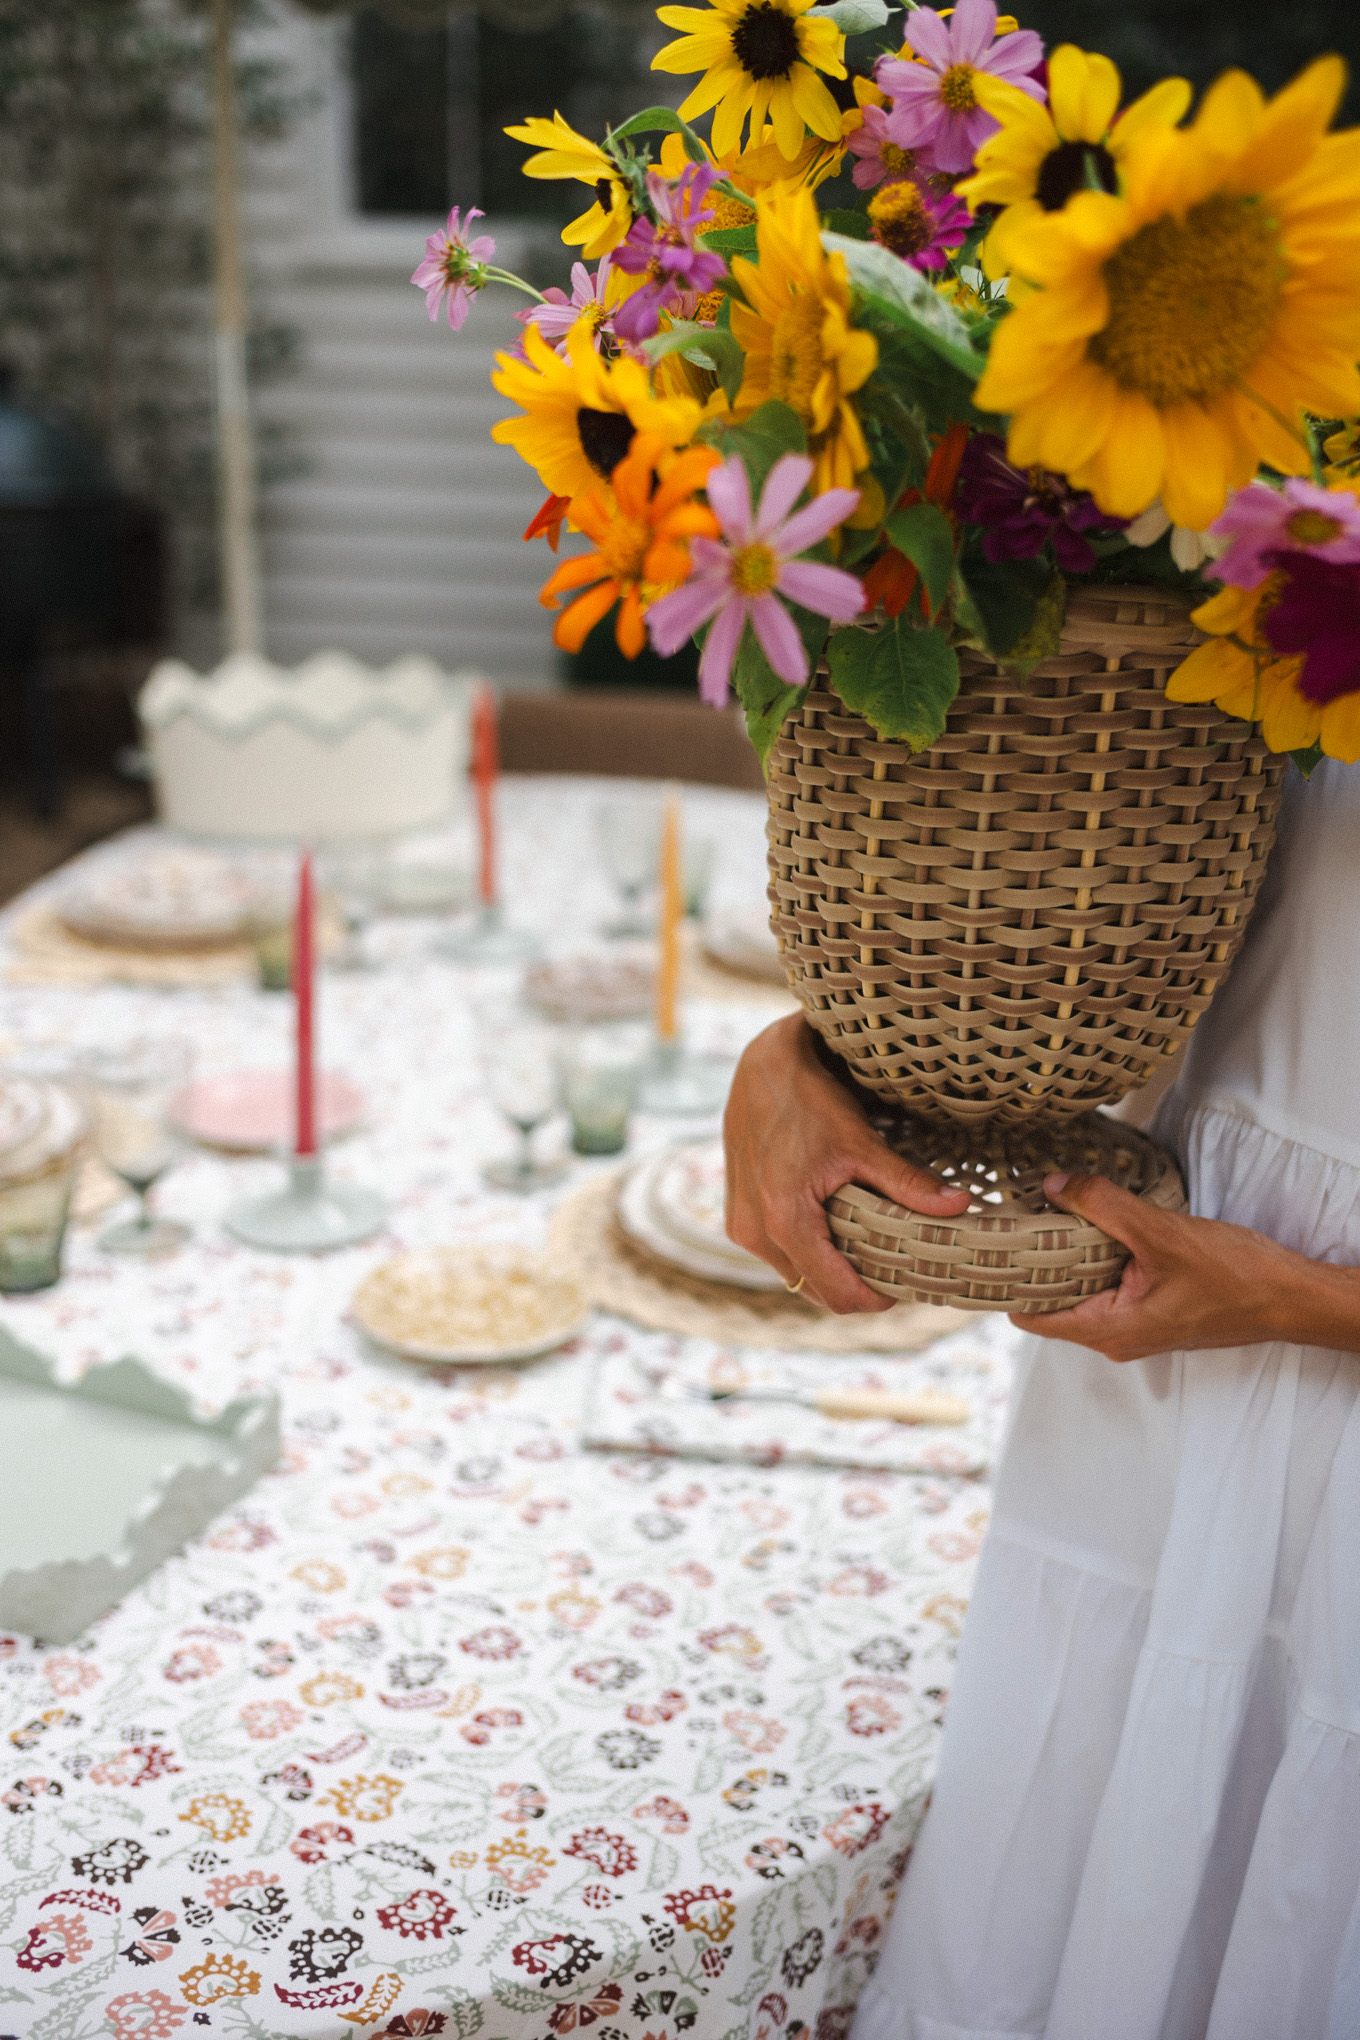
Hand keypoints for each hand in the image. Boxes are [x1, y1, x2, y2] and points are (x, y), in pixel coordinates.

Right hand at [723, 1014, 970, 1312]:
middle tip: (891, 1262)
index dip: (876, 1298)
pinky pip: (779, 1255)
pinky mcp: (738, 1217)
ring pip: (796, 1276)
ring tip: (863, 1239)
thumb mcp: (861, 1142)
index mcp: (785, 1219)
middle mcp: (755, 1233)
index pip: (837, 1294)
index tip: (905, 1284)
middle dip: (855, 1284)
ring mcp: (741, 1227)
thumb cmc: (809, 1099)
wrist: (761, 1067)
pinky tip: (831, 1222)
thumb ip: (906, 1182)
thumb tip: (960, 1206)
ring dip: (829, 1268)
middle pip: (816, 1291)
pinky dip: (808, 1250)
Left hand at [1011, 1171, 1359, 1360]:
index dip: (1006, 1282)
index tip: (991, 1242)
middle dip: (1034, 1261)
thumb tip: (1053, 1186)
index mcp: (1108, 1330)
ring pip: (1080, 1290)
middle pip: (1050, 1301)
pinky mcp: (1152, 1310)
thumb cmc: (1233, 1277)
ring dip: (1068, 1255)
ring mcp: (1135, 1325)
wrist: (1288, 1296)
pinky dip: (1097, 1256)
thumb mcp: (1160, 1233)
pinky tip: (1097, 1222)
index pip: (1029, 1317)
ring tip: (1052, 1210)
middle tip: (1017, 1214)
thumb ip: (1102, 1207)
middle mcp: (1115, 1337)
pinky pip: (1108, 1284)